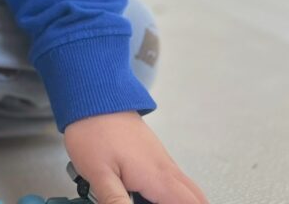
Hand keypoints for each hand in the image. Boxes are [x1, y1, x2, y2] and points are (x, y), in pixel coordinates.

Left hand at [64, 111, 207, 203]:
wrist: (93, 97)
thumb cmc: (93, 131)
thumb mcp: (99, 174)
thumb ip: (115, 200)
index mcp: (158, 178)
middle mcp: (166, 169)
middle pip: (195, 198)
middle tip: (152, 203)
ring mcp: (162, 160)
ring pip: (184, 189)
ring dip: (175, 199)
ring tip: (143, 199)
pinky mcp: (153, 155)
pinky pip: (172, 180)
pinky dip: (167, 193)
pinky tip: (142, 194)